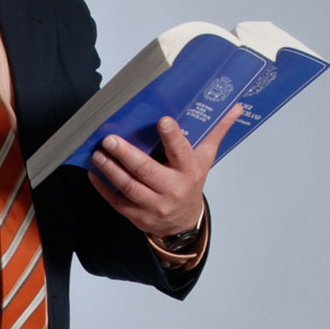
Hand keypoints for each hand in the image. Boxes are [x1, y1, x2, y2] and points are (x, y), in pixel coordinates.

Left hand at [88, 105, 243, 235]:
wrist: (184, 221)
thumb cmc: (191, 182)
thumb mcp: (205, 159)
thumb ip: (216, 132)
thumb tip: (235, 107)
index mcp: (189, 171)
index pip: (181, 152)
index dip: (172, 137)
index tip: (163, 120)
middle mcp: (172, 189)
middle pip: (146, 170)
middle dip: (126, 154)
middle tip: (109, 139)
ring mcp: (154, 205)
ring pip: (129, 187)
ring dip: (111, 169)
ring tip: (98, 154)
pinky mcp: (138, 216)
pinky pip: (117, 201)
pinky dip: (103, 187)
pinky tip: (94, 173)